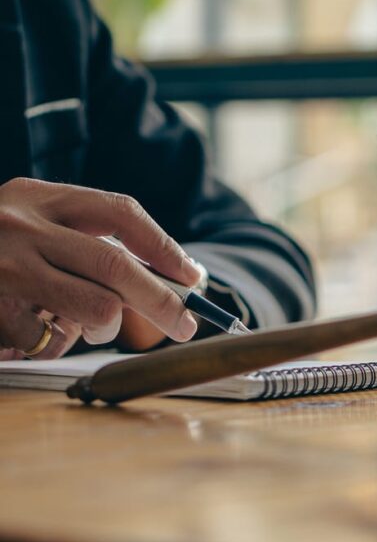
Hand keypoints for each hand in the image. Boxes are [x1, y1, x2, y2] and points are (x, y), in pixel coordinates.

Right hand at [0, 178, 199, 357]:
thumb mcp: (30, 222)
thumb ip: (85, 239)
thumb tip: (172, 276)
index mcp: (39, 196)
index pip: (120, 212)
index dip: (164, 245)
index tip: (192, 275)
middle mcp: (20, 225)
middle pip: (115, 264)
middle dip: (161, 299)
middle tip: (187, 324)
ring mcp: (3, 268)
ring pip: (94, 308)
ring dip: (107, 328)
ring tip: (93, 327)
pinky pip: (49, 340)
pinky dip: (56, 344)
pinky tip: (38, 330)